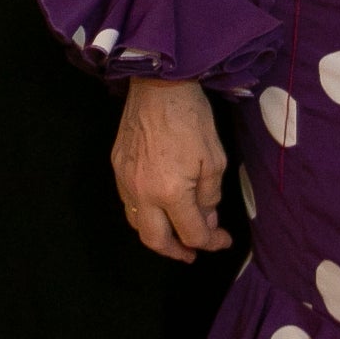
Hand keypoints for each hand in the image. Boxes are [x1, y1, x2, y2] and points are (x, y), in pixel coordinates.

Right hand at [114, 77, 231, 262]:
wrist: (157, 85)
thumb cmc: (192, 119)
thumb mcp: (214, 160)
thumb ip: (210, 197)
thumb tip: (206, 220)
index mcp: (171, 192)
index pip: (192, 233)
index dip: (212, 242)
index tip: (223, 239)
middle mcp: (142, 192)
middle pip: (155, 240)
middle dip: (177, 252)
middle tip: (192, 253)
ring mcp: (125, 180)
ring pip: (136, 224)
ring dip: (157, 234)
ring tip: (175, 233)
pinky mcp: (116, 166)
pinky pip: (128, 201)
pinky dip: (144, 213)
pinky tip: (158, 206)